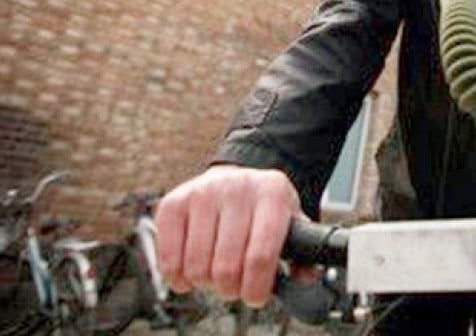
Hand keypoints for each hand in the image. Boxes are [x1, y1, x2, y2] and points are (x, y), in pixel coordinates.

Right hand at [155, 164, 300, 305]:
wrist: (235, 178)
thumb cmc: (263, 207)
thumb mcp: (291, 220)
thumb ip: (303, 253)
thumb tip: (306, 279)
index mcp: (273, 193)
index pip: (261, 254)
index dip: (256, 287)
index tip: (255, 297)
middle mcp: (237, 188)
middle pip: (227, 266)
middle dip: (232, 288)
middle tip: (236, 285)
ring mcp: (203, 193)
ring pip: (197, 266)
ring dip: (206, 283)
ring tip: (216, 273)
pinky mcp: (173, 203)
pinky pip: (169, 258)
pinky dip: (178, 277)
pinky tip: (189, 272)